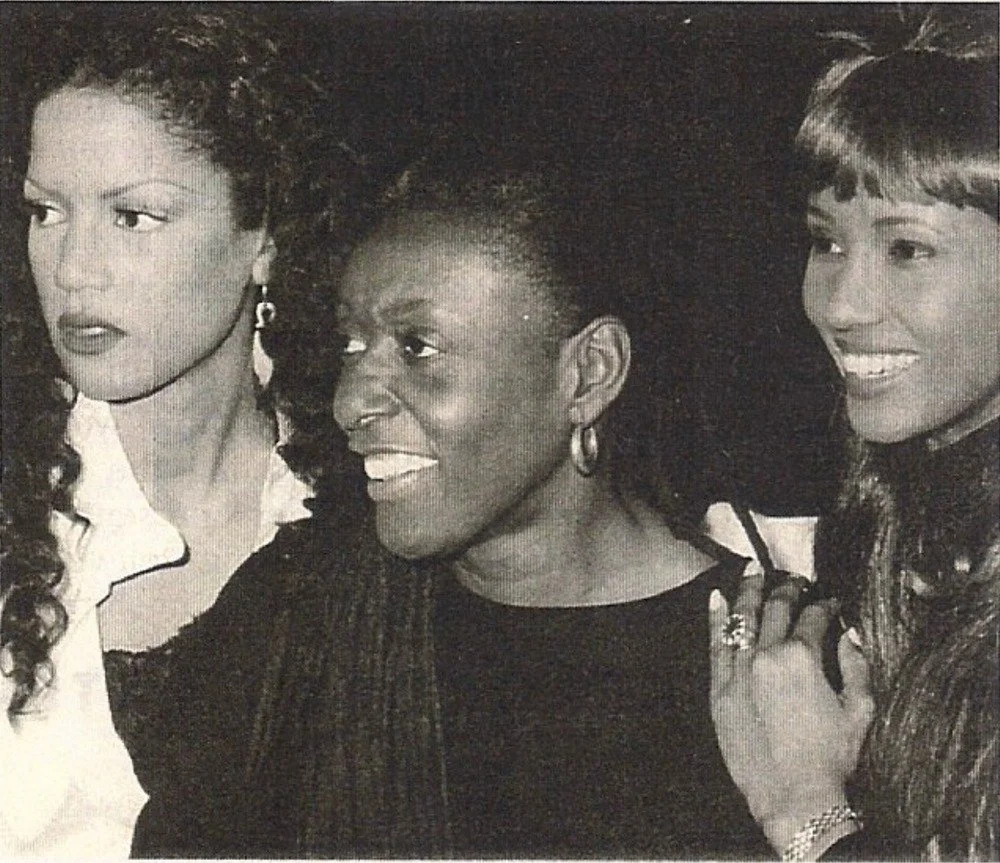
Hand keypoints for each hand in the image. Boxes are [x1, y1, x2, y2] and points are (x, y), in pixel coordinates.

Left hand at [709, 570, 873, 853]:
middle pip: (775, 609)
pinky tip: (716, 598)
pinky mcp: (720, 689)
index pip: (813, 617)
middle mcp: (766, 656)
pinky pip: (715, 645)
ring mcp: (739, 671)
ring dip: (749, 591)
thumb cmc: (830, 757)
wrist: (793, 795)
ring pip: (742, 618)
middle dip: (787, 589)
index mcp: (802, 658)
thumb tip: (851, 633)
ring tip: (753, 571)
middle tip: (794, 581)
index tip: (830, 602)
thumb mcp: (859, 711)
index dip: (824, 605)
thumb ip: (856, 665)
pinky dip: (715, 618)